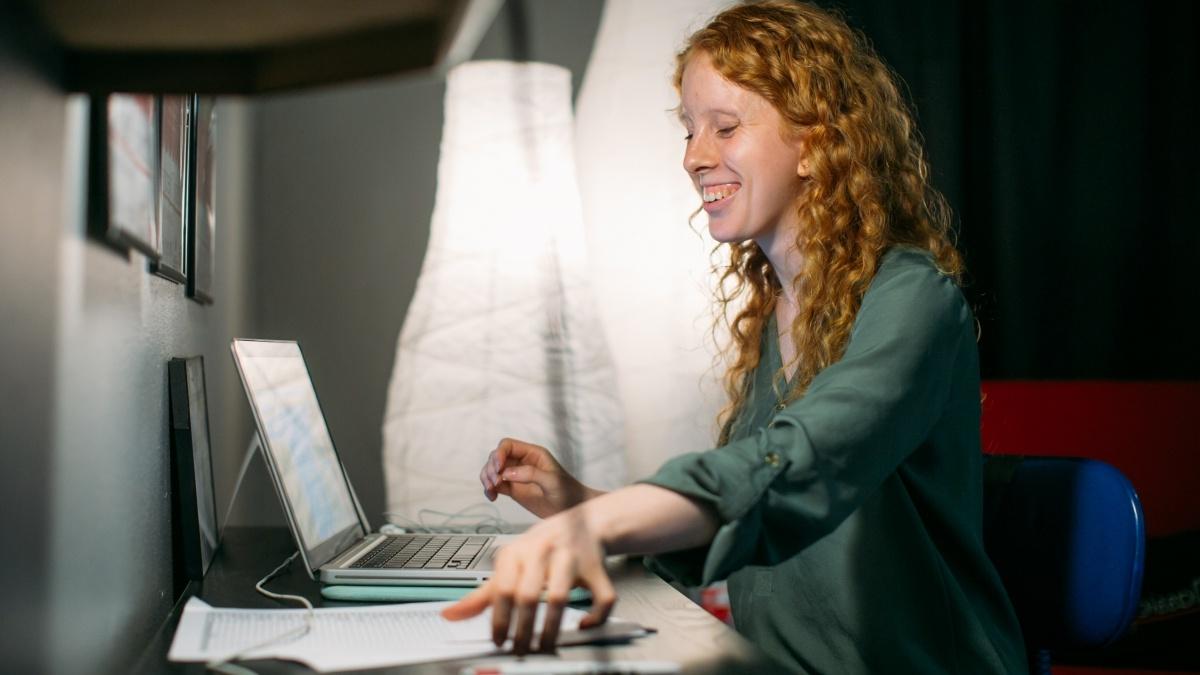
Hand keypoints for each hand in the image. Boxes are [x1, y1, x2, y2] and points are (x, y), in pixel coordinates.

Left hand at [441, 510, 615, 653]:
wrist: (582, 522)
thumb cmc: (540, 548)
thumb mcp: (508, 565)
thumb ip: (481, 594)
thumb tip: (449, 615)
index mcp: (516, 552)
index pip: (503, 589)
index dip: (500, 619)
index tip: (498, 641)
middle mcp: (542, 551)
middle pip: (529, 595)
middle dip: (522, 629)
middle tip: (519, 649)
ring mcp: (571, 558)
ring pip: (560, 596)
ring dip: (550, 628)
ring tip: (544, 646)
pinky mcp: (596, 567)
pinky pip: (601, 596)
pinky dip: (595, 616)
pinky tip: (584, 625)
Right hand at [479, 438, 601, 518]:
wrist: (572, 509)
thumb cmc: (567, 492)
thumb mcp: (551, 481)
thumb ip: (530, 474)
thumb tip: (507, 472)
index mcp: (533, 453)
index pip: (508, 445)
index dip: (498, 454)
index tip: (498, 468)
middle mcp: (522, 462)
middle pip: (496, 457)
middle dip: (491, 468)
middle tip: (495, 482)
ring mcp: (516, 475)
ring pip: (493, 470)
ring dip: (487, 478)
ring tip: (491, 490)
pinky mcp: (513, 489)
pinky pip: (495, 485)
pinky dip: (489, 489)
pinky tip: (492, 497)